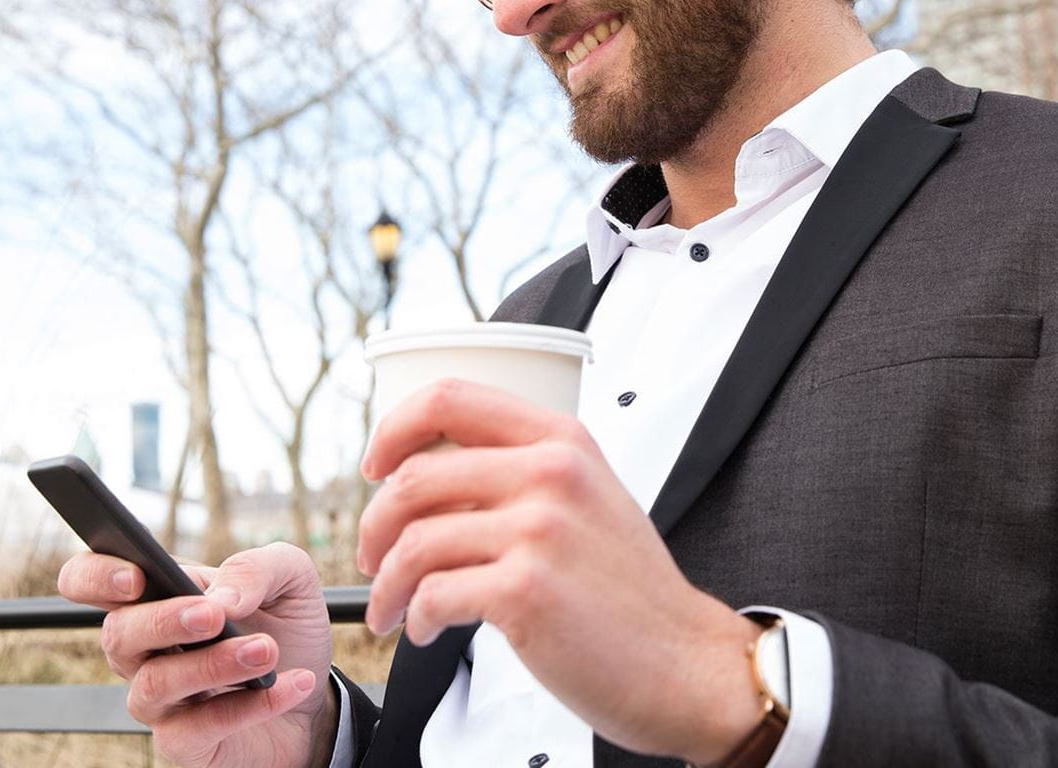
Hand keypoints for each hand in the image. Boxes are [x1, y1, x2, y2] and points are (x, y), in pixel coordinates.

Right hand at [58, 542, 337, 767]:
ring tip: (265, 651)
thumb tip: (221, 596)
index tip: (136, 577)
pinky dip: (251, 705)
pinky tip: (291, 685)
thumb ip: (256, 568)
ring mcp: (160, 700)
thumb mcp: (289, 579)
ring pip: (154, 684)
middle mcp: (147, 649)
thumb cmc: (286, 628)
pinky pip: (199, 728)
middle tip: (214, 616)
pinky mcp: (185, 742)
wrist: (316, 693)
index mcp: (160, 596)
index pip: (88, 580)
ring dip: (212, 664)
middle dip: (164, 620)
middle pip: (117, 634)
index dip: (96, 576)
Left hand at [358, 378, 767, 763]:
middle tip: (372, 558)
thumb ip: (523, 471)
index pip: (449, 398)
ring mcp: (540, 530)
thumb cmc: (630, 590)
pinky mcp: (526, 591)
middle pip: (414, 478)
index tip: (376, 465)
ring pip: (414, 542)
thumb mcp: (589, 497)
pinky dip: (414, 617)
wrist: (685, 660)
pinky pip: (432, 595)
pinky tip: (425, 628)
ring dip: (385, 583)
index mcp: (562, 439)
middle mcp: (552, 473)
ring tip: (390, 607)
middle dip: (374, 525)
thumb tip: (429, 476)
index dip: (394, 429)